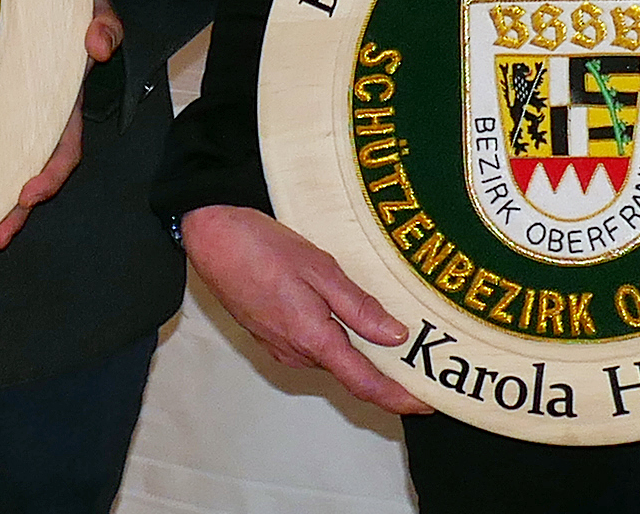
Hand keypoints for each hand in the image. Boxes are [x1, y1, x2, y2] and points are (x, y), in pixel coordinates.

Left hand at [0, 0, 124, 249]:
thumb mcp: (94, 5)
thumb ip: (105, 23)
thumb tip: (98, 44)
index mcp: (64, 95)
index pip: (64, 145)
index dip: (51, 173)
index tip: (30, 193)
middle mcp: (38, 109)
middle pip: (31, 167)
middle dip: (17, 206)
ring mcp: (11, 105)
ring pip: (3, 158)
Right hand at [180, 205, 429, 416]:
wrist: (208, 235)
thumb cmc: (260, 245)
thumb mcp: (318, 267)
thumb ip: (358, 306)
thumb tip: (396, 337)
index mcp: (313, 339)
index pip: (367, 384)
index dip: (401, 398)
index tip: (430, 403)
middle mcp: (296, 353)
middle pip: (351, 373)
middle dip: (384, 369)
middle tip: (417, 353)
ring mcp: (280, 346)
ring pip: (330, 357)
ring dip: (357, 350)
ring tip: (384, 325)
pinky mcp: (269, 334)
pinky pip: (311, 346)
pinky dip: (334, 339)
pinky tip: (341, 314)